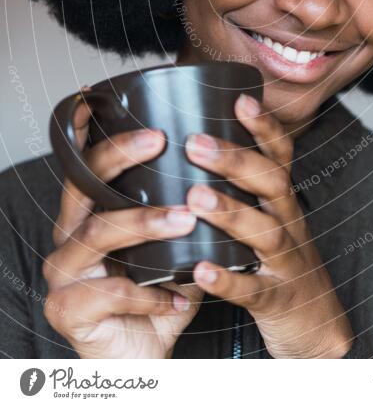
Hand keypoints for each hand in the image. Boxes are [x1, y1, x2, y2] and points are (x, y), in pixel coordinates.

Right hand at [43, 88, 203, 358]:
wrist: (139, 360)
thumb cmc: (157, 294)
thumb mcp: (172, 247)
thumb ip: (183, 208)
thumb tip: (224, 159)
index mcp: (90, 214)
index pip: (86, 163)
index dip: (95, 131)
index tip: (106, 97)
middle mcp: (69, 236)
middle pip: (83, 184)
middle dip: (120, 157)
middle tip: (159, 139)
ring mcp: (63, 274)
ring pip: (97, 235)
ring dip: (144, 222)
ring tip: (186, 218)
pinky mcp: (67, 311)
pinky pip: (110, 293)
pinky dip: (150, 293)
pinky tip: (181, 294)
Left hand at [184, 93, 354, 357]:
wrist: (318, 325)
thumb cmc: (278, 259)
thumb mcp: (268, 216)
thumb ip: (241, 185)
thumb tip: (193, 139)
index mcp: (282, 200)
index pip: (280, 155)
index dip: (265, 127)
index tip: (241, 100)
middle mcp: (289, 223)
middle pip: (272, 184)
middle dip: (236, 160)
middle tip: (195, 142)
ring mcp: (285, 262)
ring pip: (265, 232)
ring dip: (231, 211)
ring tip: (195, 196)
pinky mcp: (275, 300)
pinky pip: (252, 290)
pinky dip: (227, 280)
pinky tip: (199, 268)